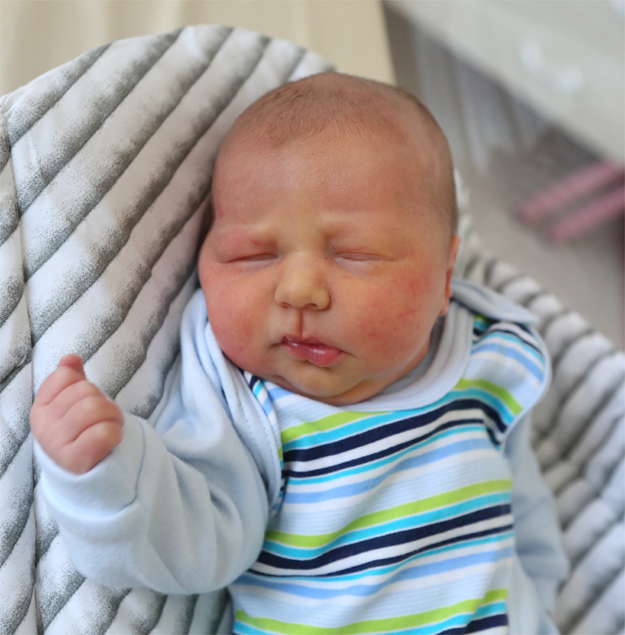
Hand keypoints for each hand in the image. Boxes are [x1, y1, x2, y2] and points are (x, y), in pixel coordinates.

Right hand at [30, 354, 123, 473]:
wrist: (91, 473)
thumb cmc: (84, 433)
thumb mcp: (75, 404)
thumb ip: (72, 380)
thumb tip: (71, 358)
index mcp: (41, 408)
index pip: (65, 376)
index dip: (86, 385)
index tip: (86, 403)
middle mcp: (44, 425)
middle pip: (85, 391)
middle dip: (104, 402)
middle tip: (104, 419)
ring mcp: (56, 444)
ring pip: (95, 409)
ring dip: (114, 416)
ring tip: (110, 427)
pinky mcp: (75, 460)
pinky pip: (103, 433)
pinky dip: (115, 433)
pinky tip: (112, 441)